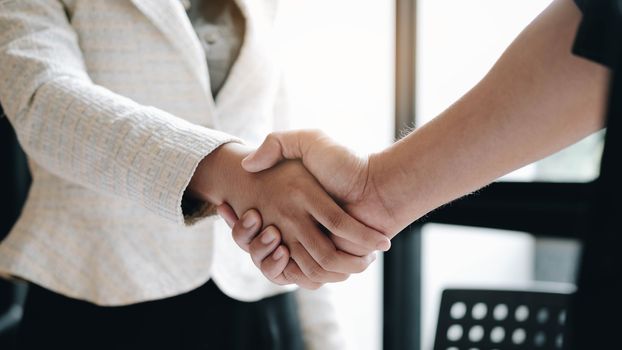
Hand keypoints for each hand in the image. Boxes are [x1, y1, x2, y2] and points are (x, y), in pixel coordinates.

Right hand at [189, 142, 389, 288]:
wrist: (378, 188)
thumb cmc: (345, 162)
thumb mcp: (310, 142)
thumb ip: (278, 143)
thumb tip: (248, 164)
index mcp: (288, 206)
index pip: (248, 220)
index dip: (233, 217)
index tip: (224, 206)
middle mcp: (293, 229)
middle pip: (252, 244)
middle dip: (242, 234)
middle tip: (249, 217)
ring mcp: (305, 247)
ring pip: (267, 262)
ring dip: (258, 250)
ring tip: (266, 229)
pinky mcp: (319, 262)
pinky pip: (289, 275)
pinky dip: (279, 267)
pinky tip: (279, 248)